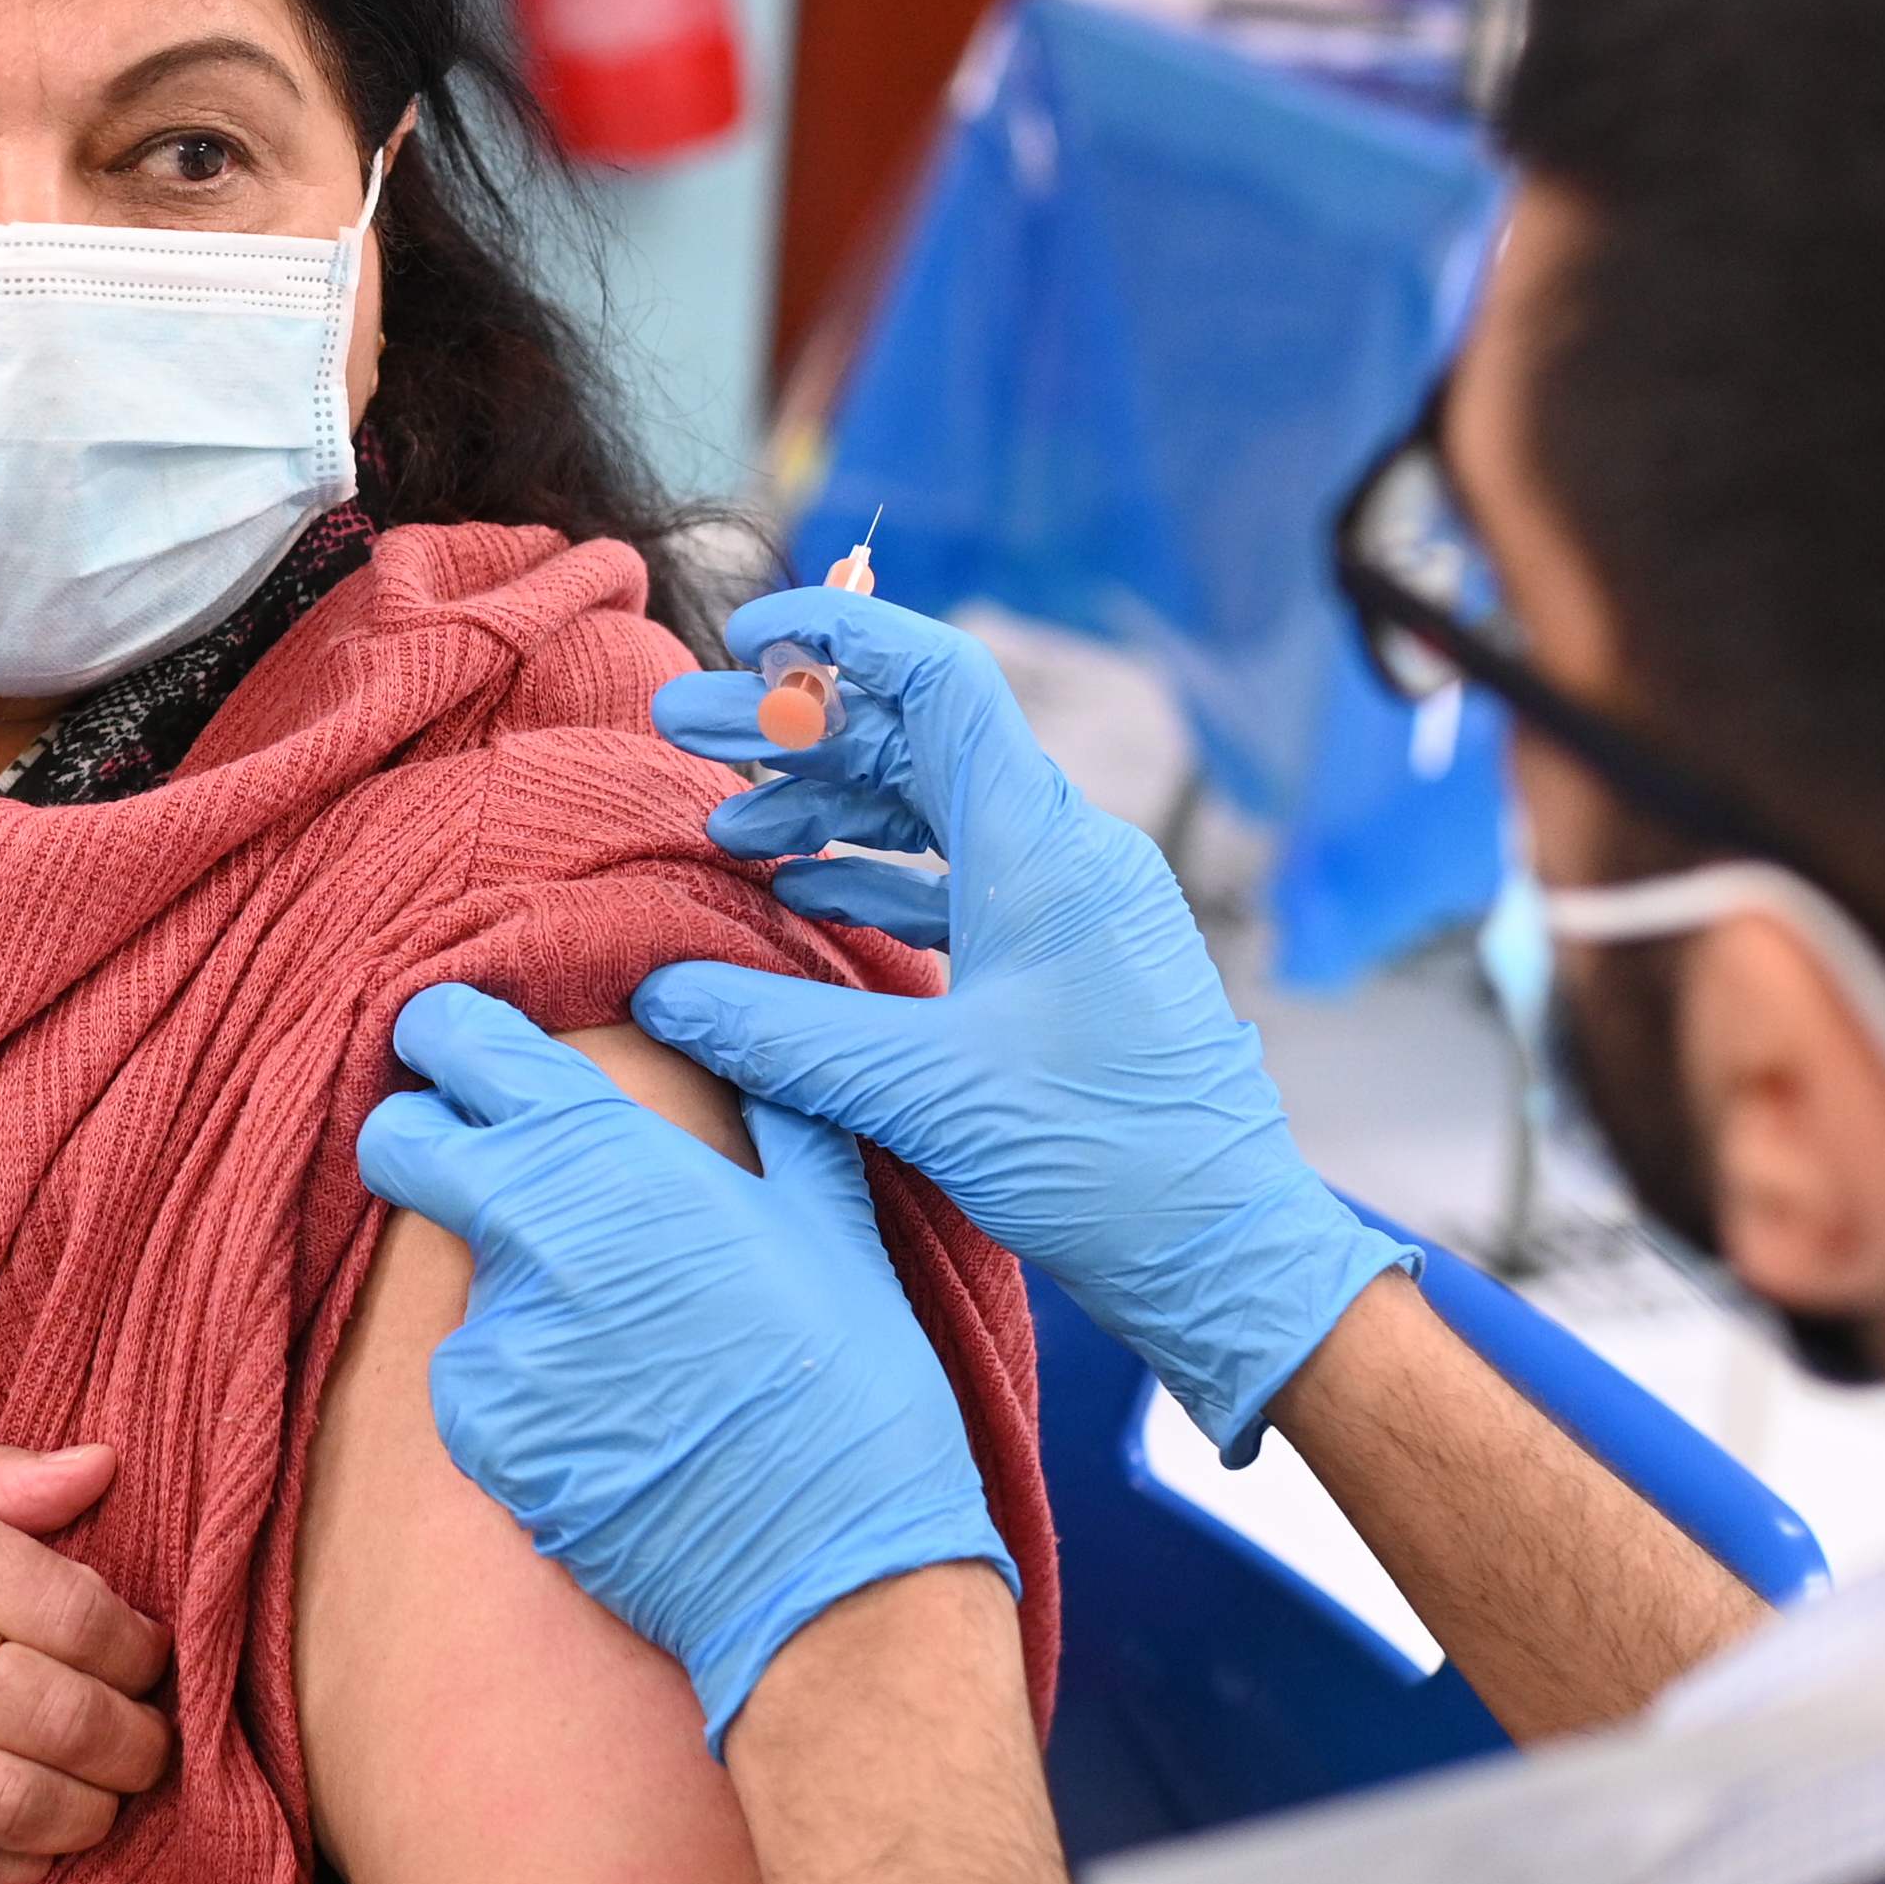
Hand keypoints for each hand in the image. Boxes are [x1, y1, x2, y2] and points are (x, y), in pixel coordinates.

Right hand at [0, 1437, 175, 1883]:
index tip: (148, 1660)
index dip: (139, 1650)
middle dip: (136, 1742)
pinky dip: (14, 1864)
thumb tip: (107, 1469)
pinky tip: (32, 1838)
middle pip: (61, 1719)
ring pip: (17, 1808)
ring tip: (104, 1795)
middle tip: (150, 1743)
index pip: (75, 1612)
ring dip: (91, 1813)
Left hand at [357, 984, 1014, 1745]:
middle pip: (400, 1145)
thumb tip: (738, 1047)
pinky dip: (524, 1391)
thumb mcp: (832, 1216)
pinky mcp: (478, 1430)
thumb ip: (774, 1110)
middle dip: (419, 1142)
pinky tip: (610, 1423)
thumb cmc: (852, 1380)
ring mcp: (494, 1335)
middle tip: (472, 1165)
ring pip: (462, 1281)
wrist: (827, 1562)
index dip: (444, 1034)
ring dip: (515, 1297)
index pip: (469, 1051)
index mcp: (617, 1154)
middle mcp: (533, 1230)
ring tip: (624, 1355)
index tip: (444, 1037)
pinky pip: (479, 1382)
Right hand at [641, 589, 1410, 1454]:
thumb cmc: (1101, 1162)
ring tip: (727, 833)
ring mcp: (1075, 904)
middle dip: (797, 730)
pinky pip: (963, 879)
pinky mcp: (1073, 959)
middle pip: (918, 739)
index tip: (742, 639)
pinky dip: (878, 875)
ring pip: (936, 810)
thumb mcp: (921, 1093)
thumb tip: (661, 994)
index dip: (837, 637)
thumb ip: (780, 1034)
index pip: (936, 680)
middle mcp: (1066, 851)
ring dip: (830, 807)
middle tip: (683, 734)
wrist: (1223, 1247)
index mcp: (1042, 847)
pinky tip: (806, 899)